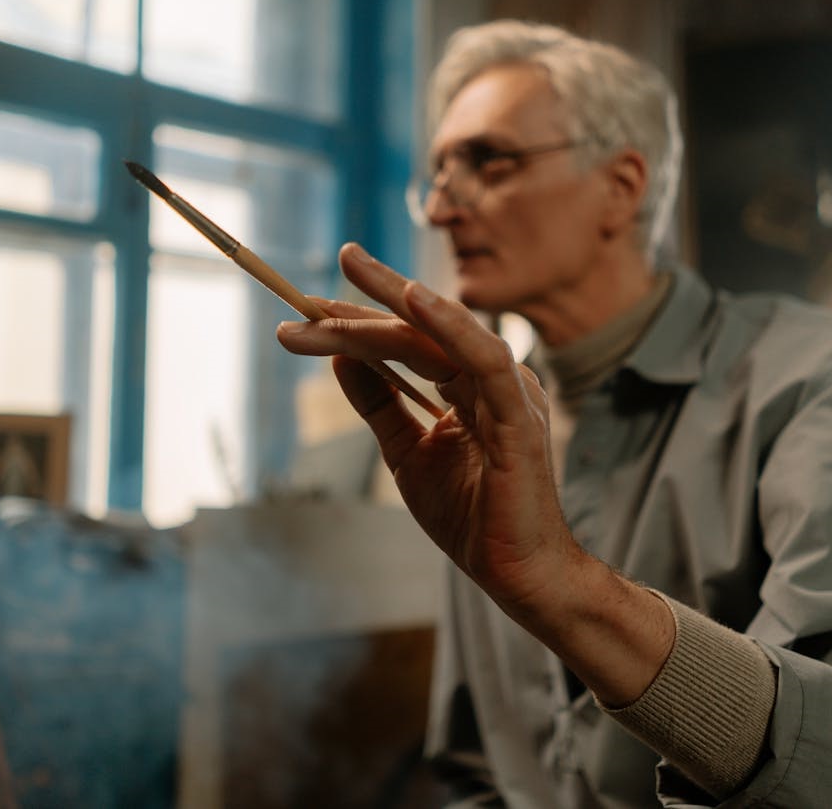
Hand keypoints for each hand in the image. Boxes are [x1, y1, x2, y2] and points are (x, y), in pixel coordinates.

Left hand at [276, 243, 577, 614]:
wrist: (516, 574)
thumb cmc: (471, 517)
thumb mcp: (407, 453)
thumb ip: (380, 406)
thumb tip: (339, 359)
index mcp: (468, 385)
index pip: (410, 339)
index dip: (362, 318)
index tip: (311, 304)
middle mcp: (491, 379)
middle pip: (424, 327)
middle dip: (374, 295)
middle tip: (338, 257)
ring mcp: (509, 393)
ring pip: (443, 336)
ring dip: (392, 306)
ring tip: (349, 276)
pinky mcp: (520, 416)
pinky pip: (485, 360)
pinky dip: (451, 327)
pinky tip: (415, 298)